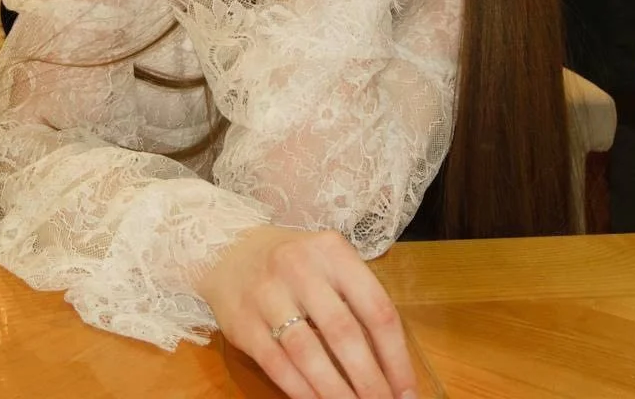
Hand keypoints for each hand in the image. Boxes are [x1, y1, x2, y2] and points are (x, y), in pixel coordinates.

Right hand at [194, 225, 416, 398]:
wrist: (228, 249)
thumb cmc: (293, 262)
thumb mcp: (329, 263)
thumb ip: (357, 301)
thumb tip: (391, 364)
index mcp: (332, 251)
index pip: (375, 308)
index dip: (396, 356)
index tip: (406, 391)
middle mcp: (300, 267)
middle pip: (344, 332)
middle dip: (369, 380)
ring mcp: (268, 294)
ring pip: (309, 352)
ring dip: (336, 391)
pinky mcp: (243, 322)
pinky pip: (278, 364)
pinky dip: (302, 391)